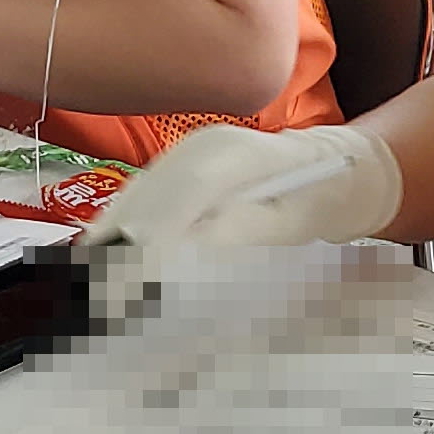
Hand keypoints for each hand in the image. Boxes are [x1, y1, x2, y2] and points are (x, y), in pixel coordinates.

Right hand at [77, 122, 401, 256]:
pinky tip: (111, 254)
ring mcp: (189, 153)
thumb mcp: (293, 220)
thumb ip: (244, 228)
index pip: (185, 190)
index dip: (156, 229)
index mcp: (237, 153)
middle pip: (150, 191)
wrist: (337, 169)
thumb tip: (191, 243)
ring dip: (116, 233)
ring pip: (140, 193)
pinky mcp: (182, 169)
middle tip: (100, 288)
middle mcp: (204, 146)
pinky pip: (145, 196)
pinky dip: (127, 225)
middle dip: (123, 238)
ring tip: (96, 278)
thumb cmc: (320, 198)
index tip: (132, 271)